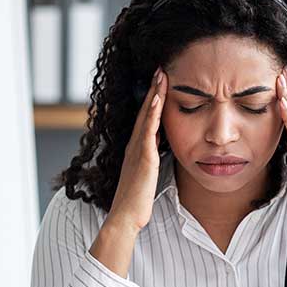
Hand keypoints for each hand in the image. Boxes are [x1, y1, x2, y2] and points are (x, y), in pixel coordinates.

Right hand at [107, 67, 166, 233]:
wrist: (125, 217)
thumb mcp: (146, 176)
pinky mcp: (143, 157)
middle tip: (160, 69)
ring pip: (146, 116)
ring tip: (161, 74)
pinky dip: (152, 113)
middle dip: (152, 90)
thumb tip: (159, 151)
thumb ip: (151, 161)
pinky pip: (148, 130)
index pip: (145, 119)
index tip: (160, 83)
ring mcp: (137, 150)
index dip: (152, 100)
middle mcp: (134, 145)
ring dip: (154, 94)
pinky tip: (158, 99)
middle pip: (144, 111)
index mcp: (136, 149)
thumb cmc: (136, 202)